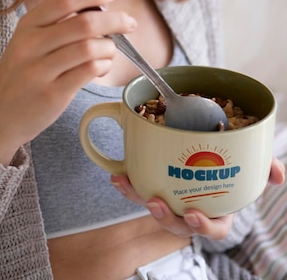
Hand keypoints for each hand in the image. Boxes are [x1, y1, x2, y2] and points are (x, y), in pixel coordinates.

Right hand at [0, 0, 136, 164]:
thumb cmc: (21, 75)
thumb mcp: (28, 42)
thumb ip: (56, 24)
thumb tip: (98, 8)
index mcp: (27, 25)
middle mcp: (30, 45)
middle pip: (83, 22)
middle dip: (114, 20)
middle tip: (129, 23)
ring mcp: (40, 70)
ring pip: (89, 47)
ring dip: (109, 47)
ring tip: (110, 51)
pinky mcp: (52, 94)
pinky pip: (88, 71)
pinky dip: (103, 65)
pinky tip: (102, 66)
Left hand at [111, 156, 284, 238]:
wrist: (206, 158)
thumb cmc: (229, 171)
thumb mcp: (249, 169)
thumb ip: (264, 169)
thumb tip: (278, 174)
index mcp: (218, 212)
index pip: (214, 229)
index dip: (203, 225)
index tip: (192, 213)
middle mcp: (193, 212)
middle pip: (178, 225)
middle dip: (166, 217)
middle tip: (157, 203)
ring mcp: (173, 202)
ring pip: (157, 210)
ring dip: (141, 200)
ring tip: (131, 187)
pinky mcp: (156, 188)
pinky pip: (140, 192)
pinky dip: (129, 186)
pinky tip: (118, 175)